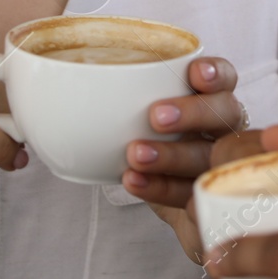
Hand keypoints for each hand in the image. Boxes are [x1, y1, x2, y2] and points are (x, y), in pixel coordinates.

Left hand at [121, 56, 245, 259]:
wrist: (161, 201)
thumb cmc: (147, 144)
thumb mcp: (133, 116)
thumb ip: (115, 96)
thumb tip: (51, 80)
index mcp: (210, 101)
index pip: (226, 78)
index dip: (217, 73)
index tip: (195, 73)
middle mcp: (223, 132)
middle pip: (226, 114)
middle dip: (193, 112)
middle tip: (156, 116)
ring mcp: (221, 169)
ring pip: (208, 157)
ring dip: (172, 154)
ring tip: (135, 155)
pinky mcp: (211, 205)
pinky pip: (192, 196)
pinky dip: (161, 188)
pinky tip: (134, 181)